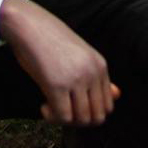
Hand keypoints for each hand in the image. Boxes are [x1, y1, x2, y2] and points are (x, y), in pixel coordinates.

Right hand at [0, 0, 117, 127]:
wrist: (29, 25)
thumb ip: (99, 77)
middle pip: (97, 117)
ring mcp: (76, 79)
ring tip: (52, 108)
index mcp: (100, 66)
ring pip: (82, 119)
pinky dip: (52, 118)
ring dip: (66, 121)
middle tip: (63, 112)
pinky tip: (44, 107)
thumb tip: (118, 95)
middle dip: (80, 121)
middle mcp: (92, 73)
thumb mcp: (80, 56)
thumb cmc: (51, 40)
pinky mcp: (56, 85)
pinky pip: (63, 116)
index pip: (108, 105)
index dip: (91, 113)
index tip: (74, 107)